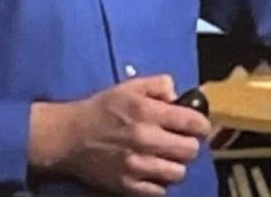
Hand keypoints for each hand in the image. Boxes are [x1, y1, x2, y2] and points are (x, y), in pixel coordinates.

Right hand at [28, 74, 210, 196]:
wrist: (68, 137)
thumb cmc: (101, 110)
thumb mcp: (130, 86)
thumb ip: (159, 85)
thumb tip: (178, 96)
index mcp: (148, 112)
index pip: (193, 122)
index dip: (201, 125)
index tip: (199, 127)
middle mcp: (145, 139)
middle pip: (190, 150)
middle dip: (190, 145)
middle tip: (181, 142)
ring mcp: (136, 166)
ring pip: (177, 173)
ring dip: (175, 165)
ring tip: (167, 158)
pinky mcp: (126, 186)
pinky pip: (158, 191)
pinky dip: (159, 183)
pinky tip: (152, 172)